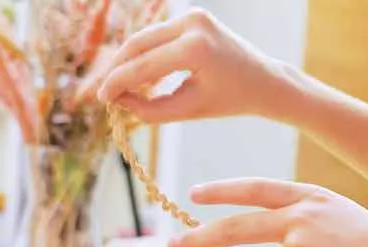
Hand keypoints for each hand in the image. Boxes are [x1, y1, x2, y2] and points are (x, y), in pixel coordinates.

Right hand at [95, 8, 291, 122]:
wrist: (265, 81)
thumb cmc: (231, 100)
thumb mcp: (189, 110)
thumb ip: (150, 109)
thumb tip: (116, 100)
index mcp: (196, 48)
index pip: (144, 65)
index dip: (118, 82)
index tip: (101, 99)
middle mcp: (193, 24)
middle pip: (139, 44)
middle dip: (117, 69)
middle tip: (103, 92)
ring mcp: (193, 15)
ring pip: (146, 37)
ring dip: (129, 61)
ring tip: (120, 88)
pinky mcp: (193, 15)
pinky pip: (159, 35)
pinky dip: (147, 53)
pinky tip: (139, 77)